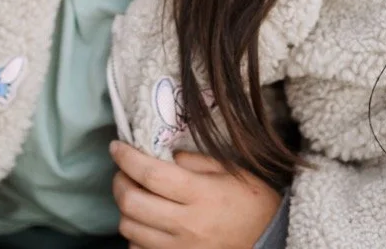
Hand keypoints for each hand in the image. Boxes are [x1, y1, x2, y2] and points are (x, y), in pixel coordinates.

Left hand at [110, 142, 280, 248]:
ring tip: (135, 194)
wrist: (269, 240)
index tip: (117, 147)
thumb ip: (192, 160)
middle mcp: (187, 224)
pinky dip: (135, 233)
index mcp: (201, 195)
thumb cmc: (250, 201)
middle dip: (119, 181)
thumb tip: (160, 153)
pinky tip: (147, 221)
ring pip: (129, 228)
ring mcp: (180, 248)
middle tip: (123, 170)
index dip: (127, 158)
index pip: (150, 174)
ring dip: (125, 208)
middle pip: (131, 203)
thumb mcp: (228, 170)